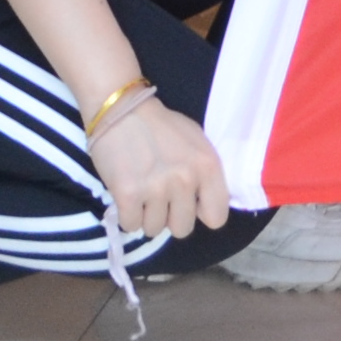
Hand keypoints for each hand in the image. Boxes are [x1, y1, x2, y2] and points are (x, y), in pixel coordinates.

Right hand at [94, 89, 233, 237]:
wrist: (123, 111)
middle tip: (160, 199)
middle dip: (170, 218)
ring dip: (147, 216)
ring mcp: (156, 188)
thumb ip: (205, 174)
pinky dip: (127, 215)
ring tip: (142, 193)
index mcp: (208, 166)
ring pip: (154, 229)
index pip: (217, 218)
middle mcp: (185, 180)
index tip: (191, 205)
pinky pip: (130, 225)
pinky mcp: (127, 195)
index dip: (202, 214)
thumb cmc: (162, 127)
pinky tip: (127, 196)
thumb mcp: (197, 143)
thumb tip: (204, 207)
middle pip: (182, 229)